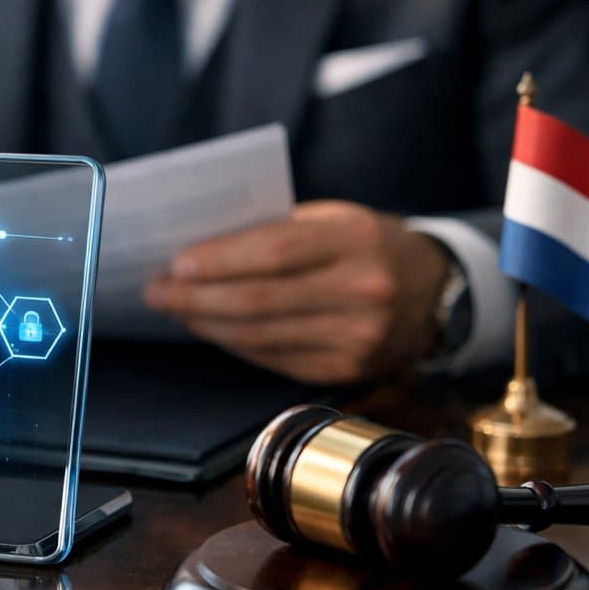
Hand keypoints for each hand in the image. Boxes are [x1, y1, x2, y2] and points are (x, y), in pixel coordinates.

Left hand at [142, 200, 451, 383]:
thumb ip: (275, 230)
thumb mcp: (333, 219)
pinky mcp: (345, 371)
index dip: (219, 260)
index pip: (275, 252)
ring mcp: (357, 338)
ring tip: (174, 309)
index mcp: (357, 240)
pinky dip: (233, 343)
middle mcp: (362, 292)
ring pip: (259, 335)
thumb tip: (198, 251)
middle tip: (155, 291)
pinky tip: (209, 328)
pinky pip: (272, 358)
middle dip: (195, 298)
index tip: (174, 263)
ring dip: (206, 324)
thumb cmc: (365, 244)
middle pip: (258, 301)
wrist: (433, 291)